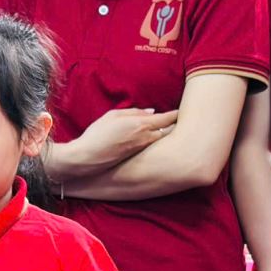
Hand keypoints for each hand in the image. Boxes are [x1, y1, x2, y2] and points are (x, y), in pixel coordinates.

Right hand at [53, 107, 178, 178]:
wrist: (88, 158)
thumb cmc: (97, 134)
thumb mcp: (113, 115)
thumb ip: (134, 111)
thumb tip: (151, 112)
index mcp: (141, 124)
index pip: (167, 118)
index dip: (176, 115)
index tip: (182, 111)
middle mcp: (146, 137)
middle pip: (169, 131)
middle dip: (175, 126)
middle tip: (183, 122)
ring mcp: (143, 149)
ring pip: (161, 139)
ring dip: (167, 135)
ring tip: (173, 131)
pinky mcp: (138, 156)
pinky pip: (153, 146)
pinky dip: (157, 142)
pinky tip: (155, 140)